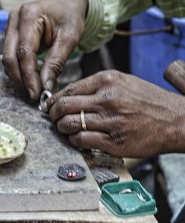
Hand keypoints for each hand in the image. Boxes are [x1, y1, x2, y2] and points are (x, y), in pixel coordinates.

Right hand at [2, 0, 87, 99]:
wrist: (67, 3)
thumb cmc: (70, 17)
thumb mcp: (70, 38)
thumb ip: (56, 62)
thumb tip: (45, 87)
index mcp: (30, 15)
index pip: (24, 53)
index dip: (29, 76)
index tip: (37, 94)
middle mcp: (15, 18)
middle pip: (10, 57)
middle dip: (21, 79)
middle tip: (35, 94)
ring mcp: (10, 25)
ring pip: (7, 58)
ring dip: (19, 76)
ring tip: (36, 86)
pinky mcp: (10, 33)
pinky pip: (10, 56)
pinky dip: (19, 69)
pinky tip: (33, 77)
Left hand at [46, 70, 184, 157]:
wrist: (175, 120)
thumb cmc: (148, 100)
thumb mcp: (124, 82)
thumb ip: (97, 86)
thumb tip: (70, 95)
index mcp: (108, 81)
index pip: (69, 90)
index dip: (54, 100)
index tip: (49, 106)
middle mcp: (107, 99)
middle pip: (65, 106)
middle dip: (53, 114)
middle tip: (53, 118)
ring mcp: (110, 121)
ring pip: (70, 124)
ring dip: (62, 128)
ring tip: (64, 129)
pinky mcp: (114, 142)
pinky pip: (82, 141)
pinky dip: (75, 141)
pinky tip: (78, 140)